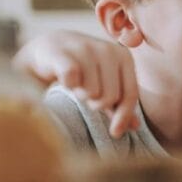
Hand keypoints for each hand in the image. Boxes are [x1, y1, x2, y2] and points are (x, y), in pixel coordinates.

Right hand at [12, 30, 138, 137]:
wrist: (47, 50)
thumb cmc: (81, 71)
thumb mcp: (103, 86)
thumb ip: (119, 105)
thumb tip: (135, 127)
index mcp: (124, 56)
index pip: (130, 94)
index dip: (124, 116)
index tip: (116, 133)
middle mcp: (108, 49)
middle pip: (111, 96)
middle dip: (97, 103)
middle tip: (86, 95)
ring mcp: (85, 48)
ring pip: (92, 91)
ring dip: (81, 94)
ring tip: (76, 85)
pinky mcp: (62, 52)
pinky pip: (71, 79)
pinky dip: (68, 85)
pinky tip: (64, 80)